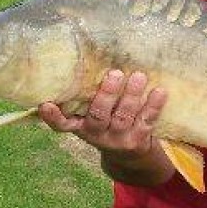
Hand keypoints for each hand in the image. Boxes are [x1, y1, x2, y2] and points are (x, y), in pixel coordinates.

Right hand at [38, 70, 167, 160]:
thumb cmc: (106, 121)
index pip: (62, 124)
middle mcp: (96, 134)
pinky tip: (160, 91)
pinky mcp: (138, 139)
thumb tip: (88, 52)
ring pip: (123, 117)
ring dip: (131, 96)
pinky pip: (146, 122)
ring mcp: (118, 139)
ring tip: (139, 76)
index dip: (53, 117)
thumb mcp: (91, 113)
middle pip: (98, 116)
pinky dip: (153, 106)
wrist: (129, 155)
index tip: (46, 104)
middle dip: (106, 95)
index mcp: (80, 126)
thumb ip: (86, 94)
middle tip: (115, 73)